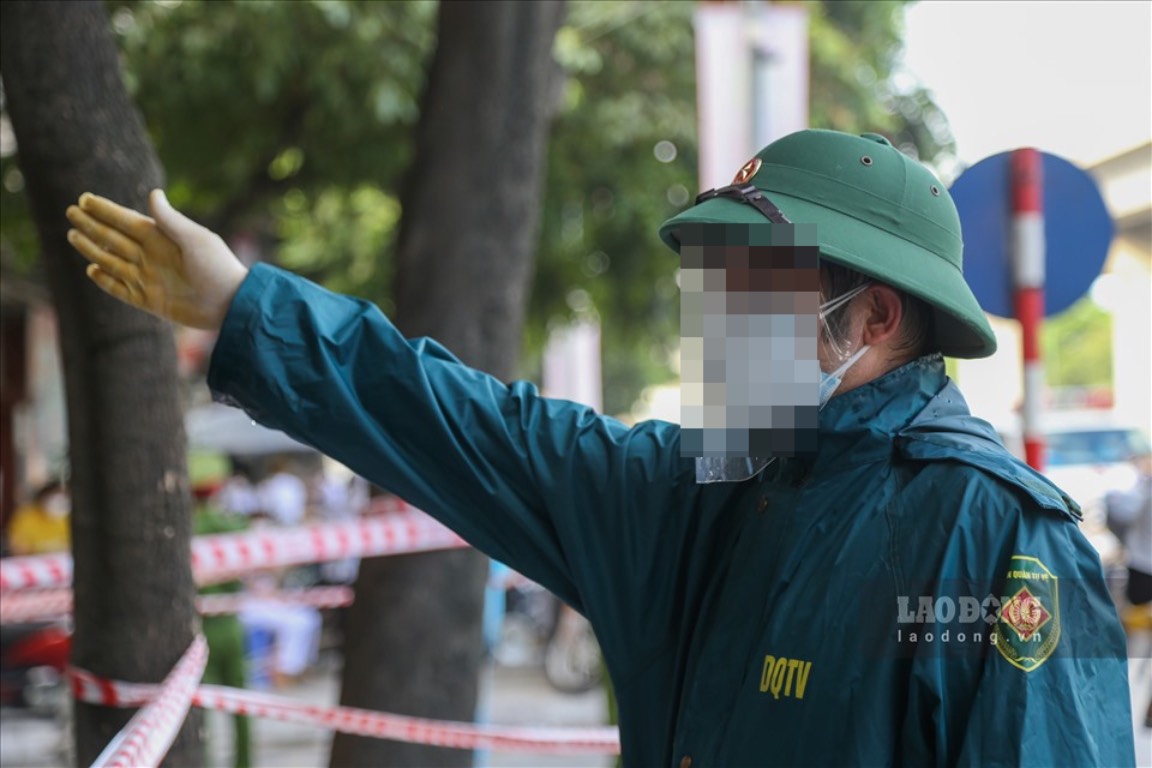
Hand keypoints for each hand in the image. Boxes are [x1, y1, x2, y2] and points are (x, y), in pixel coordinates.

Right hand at [65, 190, 248, 330]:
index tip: (85, 199)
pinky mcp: (149, 301)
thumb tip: (152, 193)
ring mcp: (148, 279)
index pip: (127, 221)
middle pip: (114, 238)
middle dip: (92, 225)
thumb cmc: (218, 267)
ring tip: (72, 235)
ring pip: (112, 260)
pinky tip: (91, 269)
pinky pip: (120, 289)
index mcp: (162, 239)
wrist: (230, 304)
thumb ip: (170, 220)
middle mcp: (152, 257)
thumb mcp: (195, 239)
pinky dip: (105, 281)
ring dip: (92, 249)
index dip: (106, 211)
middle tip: (71, 211)